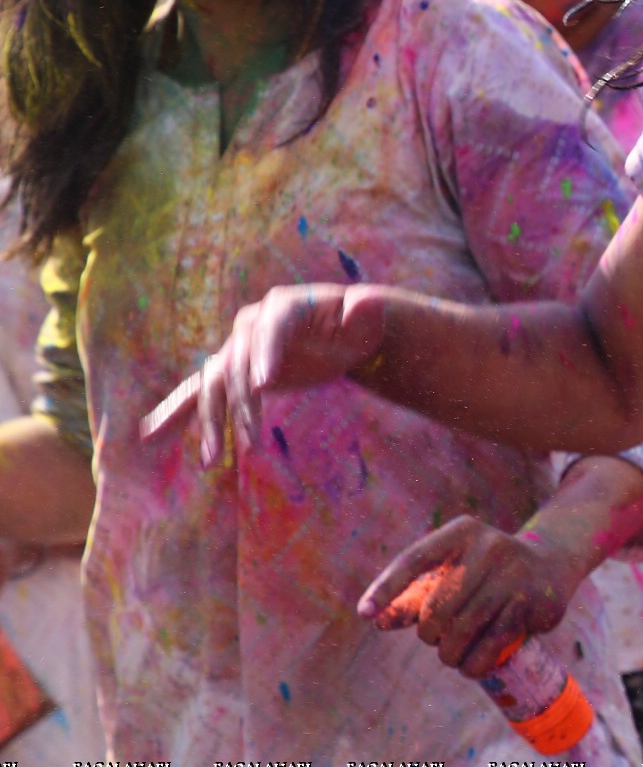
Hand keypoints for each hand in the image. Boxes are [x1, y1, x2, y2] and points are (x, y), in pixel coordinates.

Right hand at [140, 284, 383, 467]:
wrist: (342, 334)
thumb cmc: (359, 326)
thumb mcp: (368, 319)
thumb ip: (366, 312)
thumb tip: (365, 306)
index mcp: (282, 307)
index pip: (271, 329)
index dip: (267, 354)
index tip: (266, 385)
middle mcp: (251, 326)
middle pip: (239, 366)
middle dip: (243, 407)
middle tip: (253, 445)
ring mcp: (237, 350)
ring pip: (215, 387)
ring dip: (211, 423)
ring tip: (210, 460)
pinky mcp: (232, 374)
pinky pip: (197, 393)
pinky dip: (175, 412)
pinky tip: (150, 435)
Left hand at [357, 516, 585, 677]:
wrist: (552, 562)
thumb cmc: (488, 569)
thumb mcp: (456, 568)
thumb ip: (418, 592)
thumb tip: (375, 619)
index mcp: (463, 533)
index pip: (415, 559)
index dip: (387, 588)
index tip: (364, 614)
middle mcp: (490, 547)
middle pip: (438, 607)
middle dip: (429, 634)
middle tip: (436, 640)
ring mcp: (515, 574)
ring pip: (464, 630)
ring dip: (450, 654)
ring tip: (452, 657)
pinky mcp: (534, 602)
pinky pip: (493, 645)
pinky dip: (475, 663)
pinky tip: (472, 666)